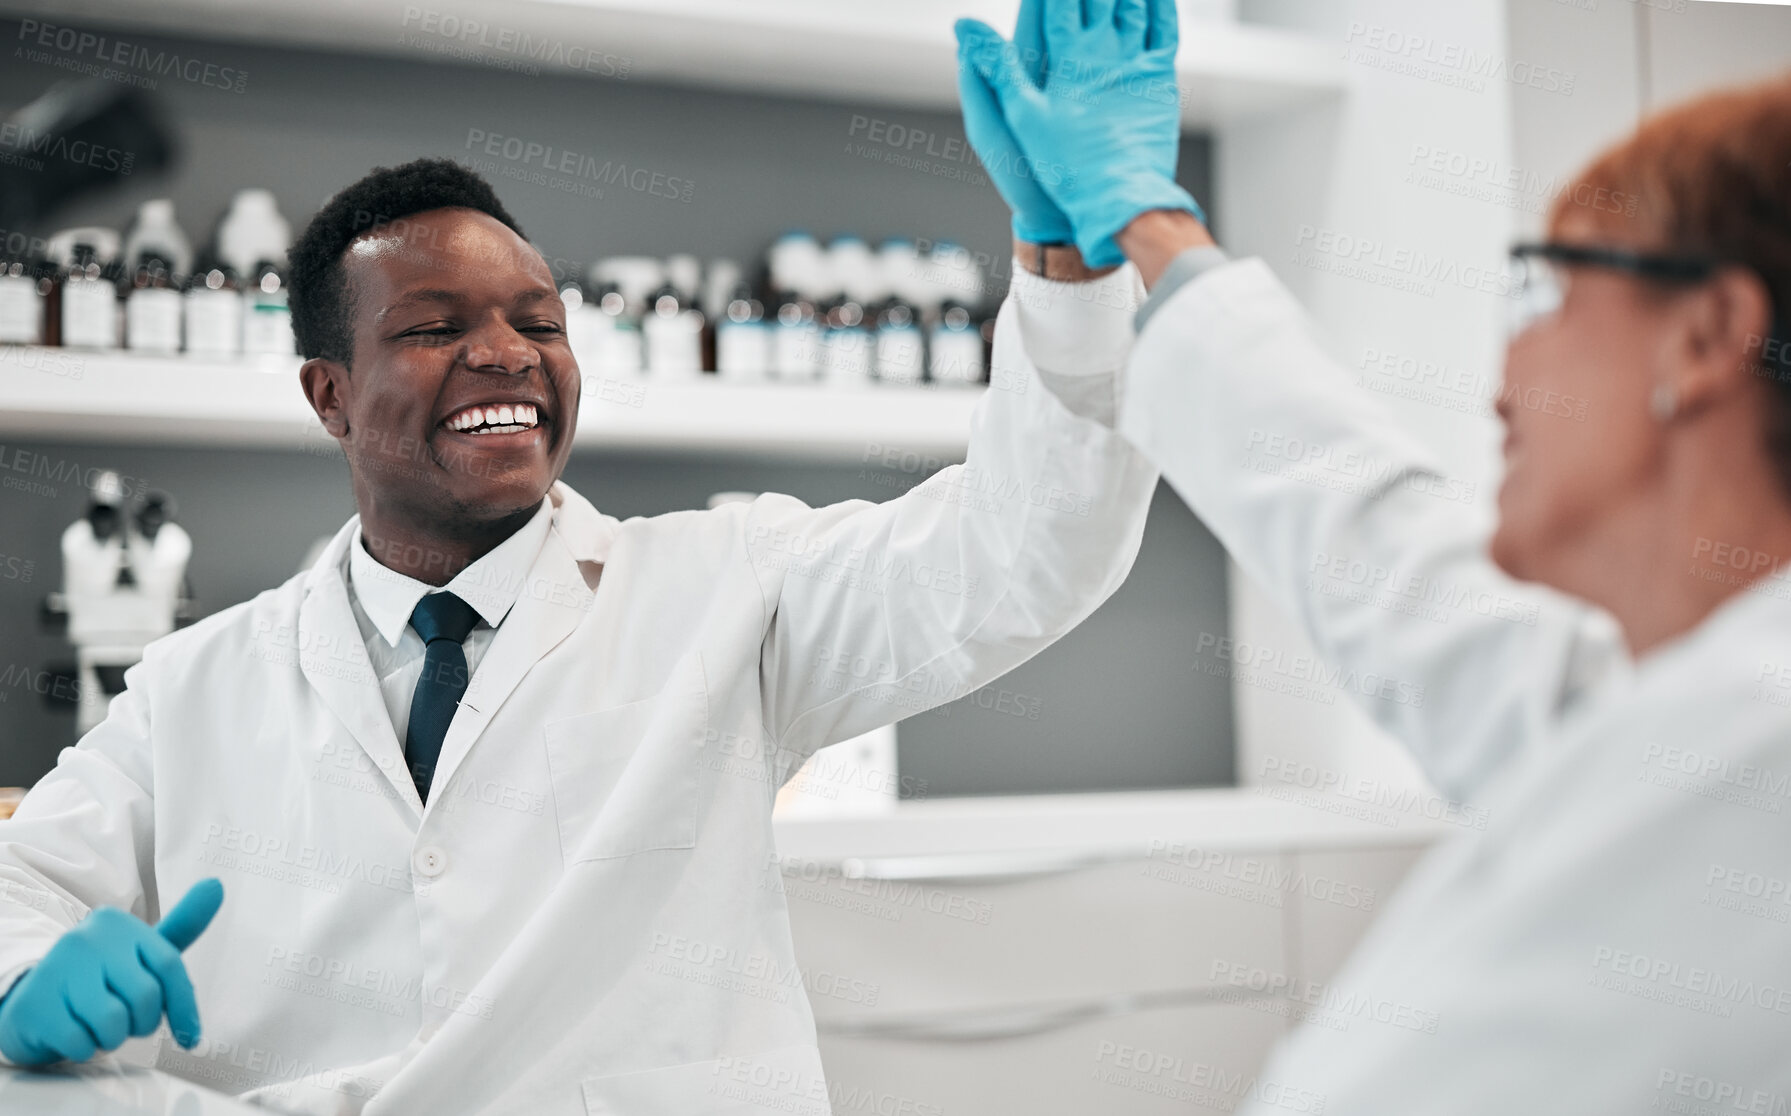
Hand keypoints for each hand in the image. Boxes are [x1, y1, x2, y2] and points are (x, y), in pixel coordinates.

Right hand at [0, 879, 223, 1065]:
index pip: (169, 966)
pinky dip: (84, 1048)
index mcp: (117, 924)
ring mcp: (57, 968)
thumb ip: (181, 926)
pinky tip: (74, 1032)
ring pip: (113, 1022)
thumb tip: (216, 886)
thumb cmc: (100, 976)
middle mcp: (86, 939)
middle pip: (145, 996)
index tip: (192, 1037)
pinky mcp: (36, 1003)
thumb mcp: (140, 950)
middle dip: (143, 1023)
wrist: (35, 998)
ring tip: (99, 1026)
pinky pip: (80, 1042)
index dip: (185, 1006)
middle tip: (128, 1022)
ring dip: (112, 1038)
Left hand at [955, 0, 1204, 267]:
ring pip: (1114, 27)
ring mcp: (1102, 81)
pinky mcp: (1130, 94)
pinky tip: (1159, 4)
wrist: (1068, 218)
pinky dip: (1152, 25)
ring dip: (1125, 2)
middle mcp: (1068, 71)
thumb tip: (963, 32)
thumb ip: (980, 81)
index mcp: (1031, 74)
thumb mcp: (993, 131)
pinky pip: (1142, 52)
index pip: (1041, 16)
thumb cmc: (1023, 180)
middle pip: (1082, 13)